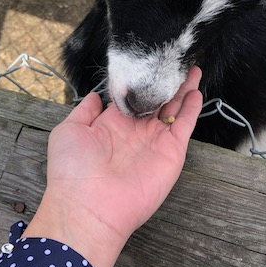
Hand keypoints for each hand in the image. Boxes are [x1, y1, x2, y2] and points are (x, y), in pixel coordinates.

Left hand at [23, 67, 202, 266]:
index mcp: (112, 123)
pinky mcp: (171, 152)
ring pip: (173, 108)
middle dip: (165, 80)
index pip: (131, 96)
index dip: (140, 79)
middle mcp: (135, 130)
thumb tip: (94, 95)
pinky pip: (184, 125)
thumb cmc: (72, 171)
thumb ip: (84, 110)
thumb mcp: (69, 131)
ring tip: (192, 68)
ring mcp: (154, 140)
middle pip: (155, 99)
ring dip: (183, 88)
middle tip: (176, 59)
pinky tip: (196, 91)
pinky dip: (192, 108)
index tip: (147, 59)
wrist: (90, 207)